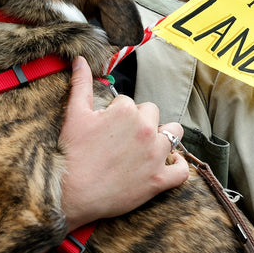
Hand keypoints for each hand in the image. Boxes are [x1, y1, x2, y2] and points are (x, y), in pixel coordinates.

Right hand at [59, 57, 188, 230]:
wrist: (71, 193)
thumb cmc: (71, 153)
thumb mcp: (74, 114)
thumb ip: (81, 83)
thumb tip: (80, 59)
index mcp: (126, 110)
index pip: (129, 103)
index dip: (117, 114)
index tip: (107, 129)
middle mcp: (145, 129)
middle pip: (153, 113)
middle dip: (141, 121)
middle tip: (123, 138)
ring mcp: (155, 155)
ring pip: (174, 133)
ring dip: (164, 136)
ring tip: (148, 145)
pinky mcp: (159, 180)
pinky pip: (182, 170)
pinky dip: (178, 166)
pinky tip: (168, 163)